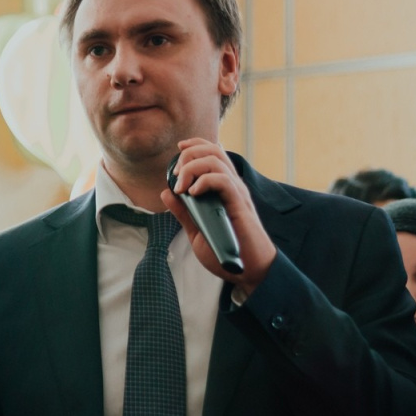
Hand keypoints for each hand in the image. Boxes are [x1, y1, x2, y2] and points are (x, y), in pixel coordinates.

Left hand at [160, 138, 275, 296]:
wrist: (249, 270)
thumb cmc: (226, 250)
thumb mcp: (197, 230)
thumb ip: (183, 212)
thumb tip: (166, 193)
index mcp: (223, 188)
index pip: (212, 153)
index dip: (195, 145)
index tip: (179, 148)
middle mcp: (231, 186)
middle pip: (213, 151)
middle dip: (189, 154)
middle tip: (175, 173)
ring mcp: (237, 194)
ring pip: (216, 161)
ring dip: (192, 168)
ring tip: (181, 186)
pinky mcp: (239, 204)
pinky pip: (224, 181)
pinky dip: (205, 180)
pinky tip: (193, 193)